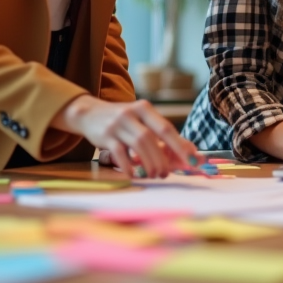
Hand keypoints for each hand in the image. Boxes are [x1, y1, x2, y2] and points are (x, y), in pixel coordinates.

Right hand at [53, 96, 200, 178]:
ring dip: (149, 163)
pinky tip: (134, 175)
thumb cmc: (122, 120)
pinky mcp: (105, 135)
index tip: (192, 160)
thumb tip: (189, 150)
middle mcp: (131, 113)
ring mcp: (117, 124)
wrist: (89, 112)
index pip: (166, 128)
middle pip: (152, 138)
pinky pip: (119, 153)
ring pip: (138, 145)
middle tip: (167, 173)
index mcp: (144, 108)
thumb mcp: (142, 120)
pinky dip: (128, 165)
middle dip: (163, 158)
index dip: (180, 145)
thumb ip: (162, 133)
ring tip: (155, 175)